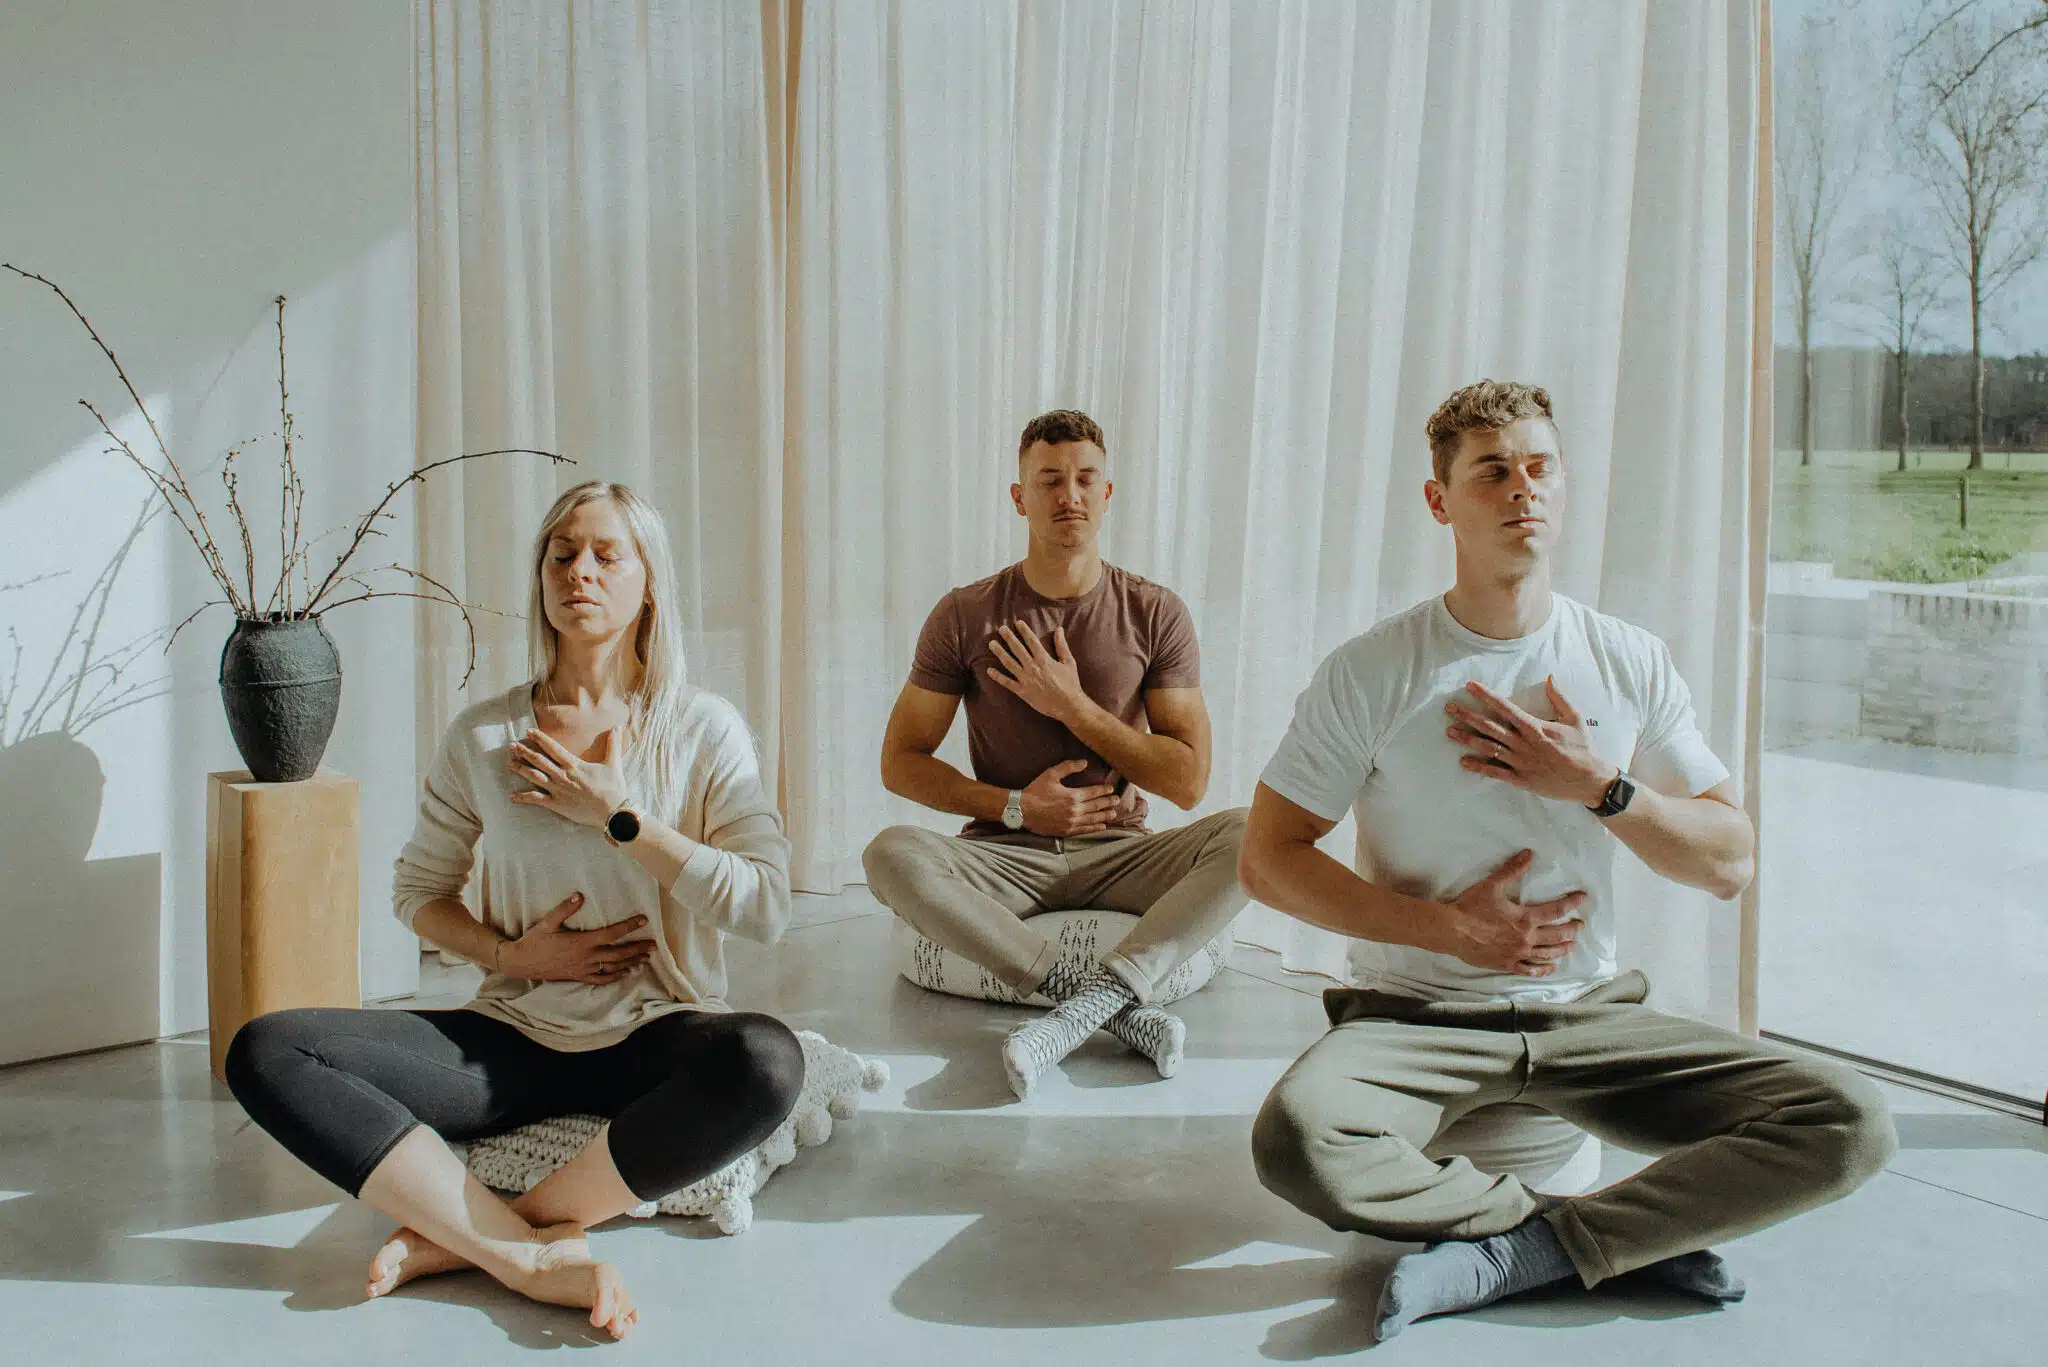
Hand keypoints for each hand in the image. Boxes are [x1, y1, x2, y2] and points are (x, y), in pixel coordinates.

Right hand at [498, 892, 653, 983]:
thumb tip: (579, 894)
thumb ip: (564, 908)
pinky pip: (601, 979)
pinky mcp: (578, 977)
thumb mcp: (547, 922)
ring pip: (613, 968)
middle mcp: (586, 957)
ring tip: (645, 959)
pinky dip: (615, 977)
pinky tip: (624, 973)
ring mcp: (583, 969)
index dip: (629, 926)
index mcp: (582, 942)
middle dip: (638, 949)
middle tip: (654, 945)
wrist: (521, 963)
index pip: (612, 934)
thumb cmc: (534, 940)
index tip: (644, 920)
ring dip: (631, 963)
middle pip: (618, 953)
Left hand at [508, 727, 631, 828]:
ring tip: (509, 763)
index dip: (540, 738)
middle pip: (539, 761)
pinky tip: (512, 796)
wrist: (613, 812)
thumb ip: (613, 744)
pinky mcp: (556, 804)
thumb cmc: (614, 788)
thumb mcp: (614, 764)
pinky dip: (523, 797)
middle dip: (524, 752)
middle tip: (511, 746)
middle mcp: (562, 776)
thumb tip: (618, 726)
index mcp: (574, 765)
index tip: (528, 731)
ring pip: (534, 777)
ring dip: (521, 769)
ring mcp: (558, 790)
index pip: (553, 748)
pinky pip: (536, 800)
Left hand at [987, 622, 1087, 723]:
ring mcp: (1026, 679)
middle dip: (1009, 638)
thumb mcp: (1069, 662)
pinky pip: (1007, 683)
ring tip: (991, 644)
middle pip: (1018, 649)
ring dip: (1000, 653)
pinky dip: (997, 677)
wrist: (1068, 705)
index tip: (1017, 622)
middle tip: (1001, 629)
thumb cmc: (1070, 683)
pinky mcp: (1022, 691)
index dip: (1024, 631)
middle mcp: (1033, 667)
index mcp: (1044, 659)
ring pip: (1009, 663)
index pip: (1032, 641)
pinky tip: (989, 670)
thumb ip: (1062, 645)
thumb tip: (1059, 629)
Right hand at [1019, 758, 1120, 836]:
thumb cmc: (1035, 791)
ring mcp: (1071, 822)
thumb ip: (1068, 767)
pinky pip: (1084, 830)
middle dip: (1108, 802)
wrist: (1021, 810)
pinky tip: (1102, 826)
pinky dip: (1094, 828)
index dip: (1104, 790)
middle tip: (1117, 800)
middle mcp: (1075, 810)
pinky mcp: (1066, 830)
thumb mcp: (1051, 774)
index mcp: (1073, 796)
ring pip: (1093, 819)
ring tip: (1113, 813)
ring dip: (1105, 816)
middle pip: (1096, 806)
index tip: (1111, 788)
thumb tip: (1085, 762)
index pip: (1094, 792)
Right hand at [1441, 849, 1585, 977]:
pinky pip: (1529, 969)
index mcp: (1525, 918)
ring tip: (1571, 946)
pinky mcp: (1506, 964)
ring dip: (1562, 949)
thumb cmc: (1470, 907)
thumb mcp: (1491, 884)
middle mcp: (1526, 938)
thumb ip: (1512, 870)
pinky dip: (1542, 969)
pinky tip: (1550, 967)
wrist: (1451, 930)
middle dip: (1572, 929)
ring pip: (1547, 954)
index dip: (1572, 903)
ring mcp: (1517, 953)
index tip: (1583, 898)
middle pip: (1557, 935)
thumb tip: (1529, 854)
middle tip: (1580, 926)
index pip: (1557, 910)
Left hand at [1445, 677, 1615, 806]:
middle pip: (1490, 726)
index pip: (1505, 707)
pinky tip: (1463, 761)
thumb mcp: (1575, 719)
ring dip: (1467, 739)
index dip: (1485, 696)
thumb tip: (1550, 677)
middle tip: (1449, 708)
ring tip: (1449, 731)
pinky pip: (1495, 772)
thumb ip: (1560, 698)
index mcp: (1535, 727)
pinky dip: (1478, 766)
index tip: (1470, 686)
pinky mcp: (1520, 779)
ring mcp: (1520, 762)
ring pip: (1488, 748)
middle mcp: (1524, 743)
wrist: (1589, 780)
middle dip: (1468, 715)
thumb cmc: (1583, 748)